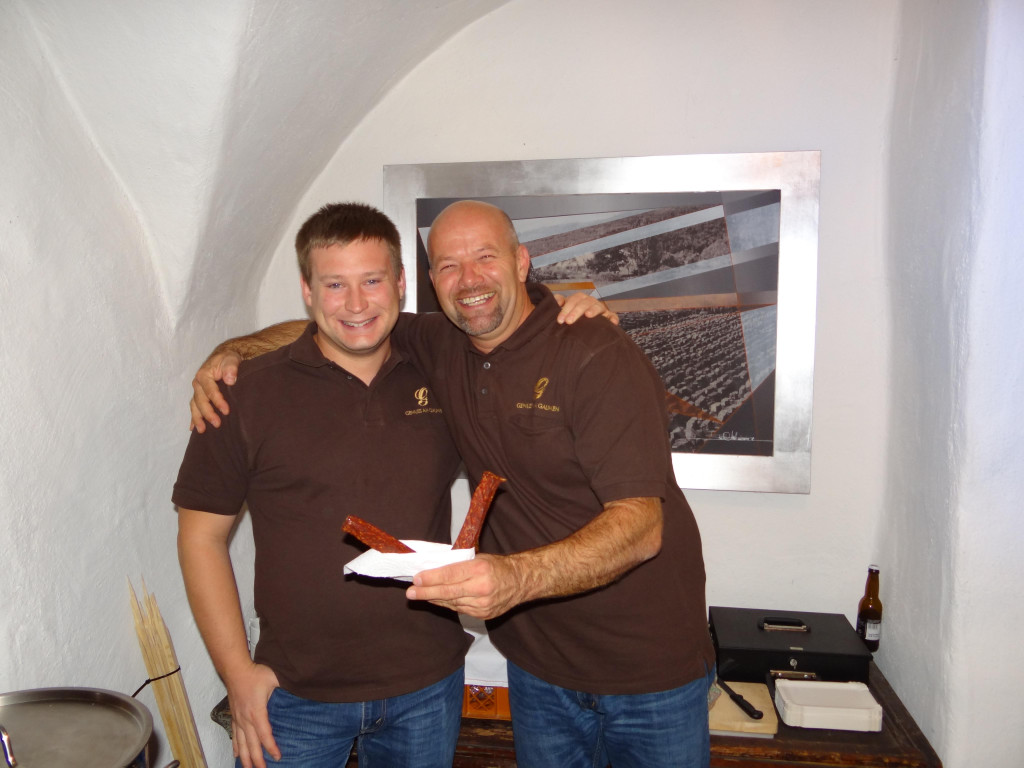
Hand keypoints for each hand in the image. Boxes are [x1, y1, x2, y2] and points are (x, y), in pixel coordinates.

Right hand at [189, 349, 241, 431]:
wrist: (224, 357)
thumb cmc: (228, 359)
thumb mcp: (231, 359)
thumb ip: (231, 368)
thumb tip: (230, 380)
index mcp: (204, 375)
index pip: (210, 391)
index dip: (217, 401)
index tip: (226, 411)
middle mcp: (197, 384)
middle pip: (201, 401)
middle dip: (208, 413)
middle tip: (217, 424)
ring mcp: (197, 390)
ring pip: (195, 406)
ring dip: (198, 418)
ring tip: (202, 430)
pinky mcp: (199, 395)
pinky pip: (194, 407)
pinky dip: (193, 418)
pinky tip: (193, 428)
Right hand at [225, 662, 280, 767]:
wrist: (235, 669)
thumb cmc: (256, 673)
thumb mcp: (274, 678)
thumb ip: (285, 686)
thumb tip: (299, 688)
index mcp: (257, 712)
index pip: (265, 735)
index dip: (271, 747)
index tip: (278, 757)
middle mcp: (246, 719)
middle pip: (252, 744)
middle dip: (257, 760)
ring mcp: (238, 719)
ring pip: (241, 743)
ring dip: (245, 758)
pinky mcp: (234, 716)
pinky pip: (235, 735)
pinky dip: (236, 747)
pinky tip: (237, 755)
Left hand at [406, 554, 524, 619]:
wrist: (521, 582)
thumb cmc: (497, 566)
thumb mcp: (479, 558)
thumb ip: (458, 565)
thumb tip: (434, 569)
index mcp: (480, 569)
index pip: (450, 574)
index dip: (432, 578)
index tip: (417, 578)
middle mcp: (481, 588)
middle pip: (448, 592)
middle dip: (426, 592)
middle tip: (410, 592)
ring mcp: (482, 604)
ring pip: (452, 603)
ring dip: (434, 599)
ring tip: (420, 595)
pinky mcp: (483, 615)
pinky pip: (459, 610)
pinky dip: (447, 604)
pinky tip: (438, 600)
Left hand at [553, 292, 618, 324]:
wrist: (584, 326)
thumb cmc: (573, 315)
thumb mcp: (565, 308)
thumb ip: (560, 302)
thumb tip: (556, 301)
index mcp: (580, 299)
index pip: (574, 300)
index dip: (566, 309)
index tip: (560, 320)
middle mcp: (591, 302)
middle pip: (585, 302)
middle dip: (576, 311)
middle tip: (569, 321)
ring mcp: (601, 309)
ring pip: (598, 306)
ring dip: (593, 310)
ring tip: (588, 315)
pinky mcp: (609, 317)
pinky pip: (612, 316)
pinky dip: (613, 318)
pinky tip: (611, 323)